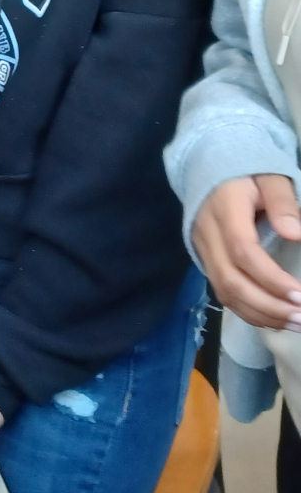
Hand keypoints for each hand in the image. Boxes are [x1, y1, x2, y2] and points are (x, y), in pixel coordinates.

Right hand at [193, 174, 300, 328]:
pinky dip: (247, 311)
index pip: (242, 251)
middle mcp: (207, 233)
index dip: (271, 278)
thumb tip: (295, 234)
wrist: (210, 168)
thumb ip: (283, 202)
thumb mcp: (271, 178)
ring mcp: (202, 248)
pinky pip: (221, 292)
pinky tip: (272, 318)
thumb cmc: (248, 174)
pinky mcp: (204, 259)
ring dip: (260, 313)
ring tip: (294, 324)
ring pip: (223, 291)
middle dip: (268, 305)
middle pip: (230, 279)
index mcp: (224, 209)